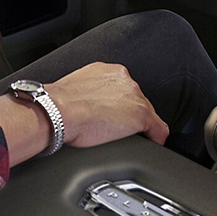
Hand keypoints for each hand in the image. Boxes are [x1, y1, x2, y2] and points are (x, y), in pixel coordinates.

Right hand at [47, 62, 168, 148]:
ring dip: (138, 125)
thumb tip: (82, 106)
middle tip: (114, 128)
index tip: (111, 114)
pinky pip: (158, 129)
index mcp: (107, 71)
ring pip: (146, 113)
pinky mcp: (141, 116)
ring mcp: (134, 97)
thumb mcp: (75, 91)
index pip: (122, 89)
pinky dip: (156, 138)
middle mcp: (124, 79)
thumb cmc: (58, 106)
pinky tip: (150, 144)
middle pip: (136, 100)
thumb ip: (87, 93)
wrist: (58, 112)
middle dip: (128, 114)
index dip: (118, 105)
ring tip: (123, 137)